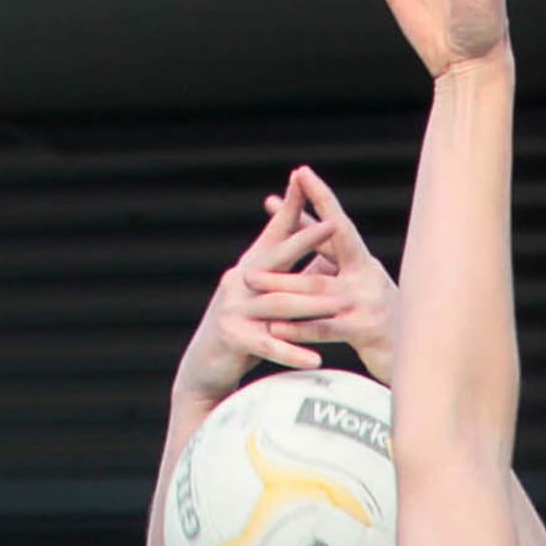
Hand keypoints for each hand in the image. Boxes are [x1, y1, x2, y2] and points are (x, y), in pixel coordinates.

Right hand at [174, 176, 350, 400]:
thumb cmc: (243, 329)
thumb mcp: (267, 298)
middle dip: (306, 239)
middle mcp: (239, 281)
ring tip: (340, 305)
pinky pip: (268, 346)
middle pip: (277, 258)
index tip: (305, 180)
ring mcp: (234, 309)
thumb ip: (293, 278)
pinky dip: (293, 354)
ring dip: (311, 305)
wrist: (204, 366)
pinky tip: (315, 359)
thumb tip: (328, 256)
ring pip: (278, 304)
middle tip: (333, 225)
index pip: (274, 233)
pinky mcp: (233, 338)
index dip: (290, 207)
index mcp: (249, 268)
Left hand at [226, 166, 399, 384]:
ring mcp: (364, 304)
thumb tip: (315, 228)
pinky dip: (298, 329)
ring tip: (251, 278)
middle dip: (291, 235)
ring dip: (280, 285)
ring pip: (315, 292)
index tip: (300, 173)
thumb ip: (338, 262)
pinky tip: (275, 328)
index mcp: (364, 262)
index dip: (321, 198)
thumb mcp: (363, 285)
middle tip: (268, 210)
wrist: (422, 355)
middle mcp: (365, 277)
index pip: (339, 224)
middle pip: (325, 249)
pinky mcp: (364, 333)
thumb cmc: (386, 320)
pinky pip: (324, 330)